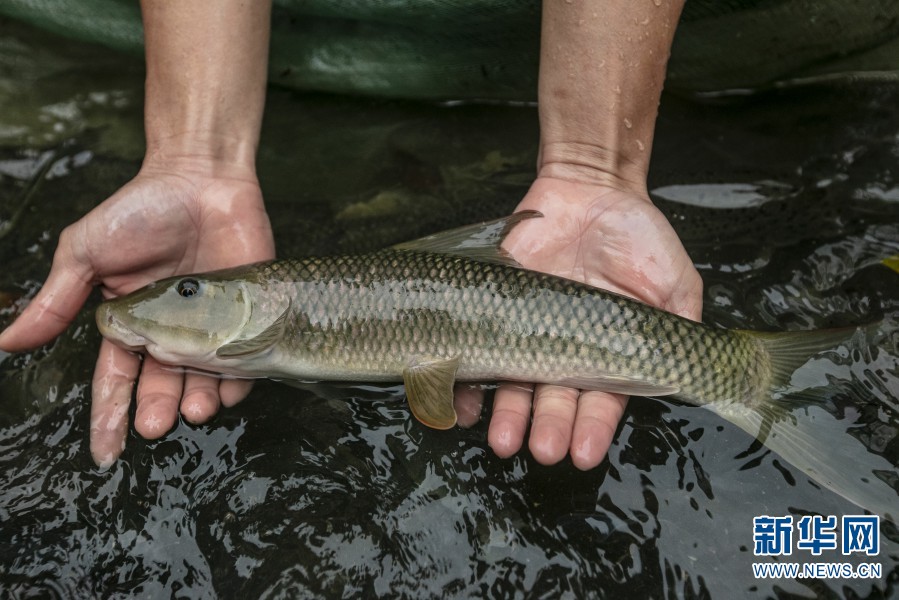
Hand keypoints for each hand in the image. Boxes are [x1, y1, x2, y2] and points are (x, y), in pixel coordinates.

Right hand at [0, 160, 274, 466]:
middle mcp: (171, 333)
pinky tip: (232, 390)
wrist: (202, 178)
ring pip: (203, 379)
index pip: (114, 381)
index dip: (108, 417)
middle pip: (161, 386)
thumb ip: (56, 300)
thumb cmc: (141, 211)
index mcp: (128, 324)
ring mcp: (212, 325)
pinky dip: (241, 378)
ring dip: (198, 400)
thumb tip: (7, 343)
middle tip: (156, 425)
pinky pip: (247, 356)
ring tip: (196, 410)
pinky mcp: (248, 314)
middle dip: (156, 410)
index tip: (105, 454)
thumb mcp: (86, 252)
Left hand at [467, 176, 702, 469]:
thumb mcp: (675, 282)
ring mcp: (526, 333)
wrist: (590, 191)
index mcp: (608, 354)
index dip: (593, 429)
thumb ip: (678, 328)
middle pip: (554, 400)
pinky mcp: (494, 310)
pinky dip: (466, 379)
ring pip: (514, 384)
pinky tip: (462, 404)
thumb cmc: (639, 238)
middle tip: (543, 450)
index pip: (601, 402)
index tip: (583, 453)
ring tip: (504, 441)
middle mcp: (565, 351)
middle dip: (549, 428)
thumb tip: (686, 374)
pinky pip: (476, 349)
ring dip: (508, 415)